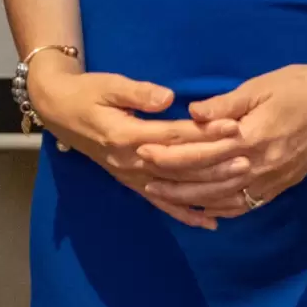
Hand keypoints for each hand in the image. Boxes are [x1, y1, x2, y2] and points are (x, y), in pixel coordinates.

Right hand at [25, 62, 243, 230]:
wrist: (58, 111)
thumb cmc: (85, 93)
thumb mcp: (108, 84)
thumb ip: (137, 92)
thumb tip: (167, 97)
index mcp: (125, 135)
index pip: (173, 136)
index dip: (204, 133)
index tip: (233, 127)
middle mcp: (129, 161)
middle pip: (180, 165)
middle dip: (216, 162)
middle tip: (247, 157)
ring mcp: (130, 176)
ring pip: (175, 187)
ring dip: (209, 187)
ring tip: (240, 182)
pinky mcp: (130, 182)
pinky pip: (161, 202)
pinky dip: (185, 214)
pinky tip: (210, 223)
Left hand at [141, 53, 306, 214]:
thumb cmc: (299, 86)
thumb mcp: (259, 86)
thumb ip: (225, 104)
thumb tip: (192, 114)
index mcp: (252, 137)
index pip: (202, 152)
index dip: (171, 154)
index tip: (143, 151)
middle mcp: (261, 165)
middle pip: (208, 179)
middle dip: (173, 180)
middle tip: (142, 176)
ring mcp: (273, 179)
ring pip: (225, 197)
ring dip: (191, 198)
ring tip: (162, 195)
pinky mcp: (282, 185)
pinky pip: (248, 204)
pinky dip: (223, 209)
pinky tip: (203, 208)